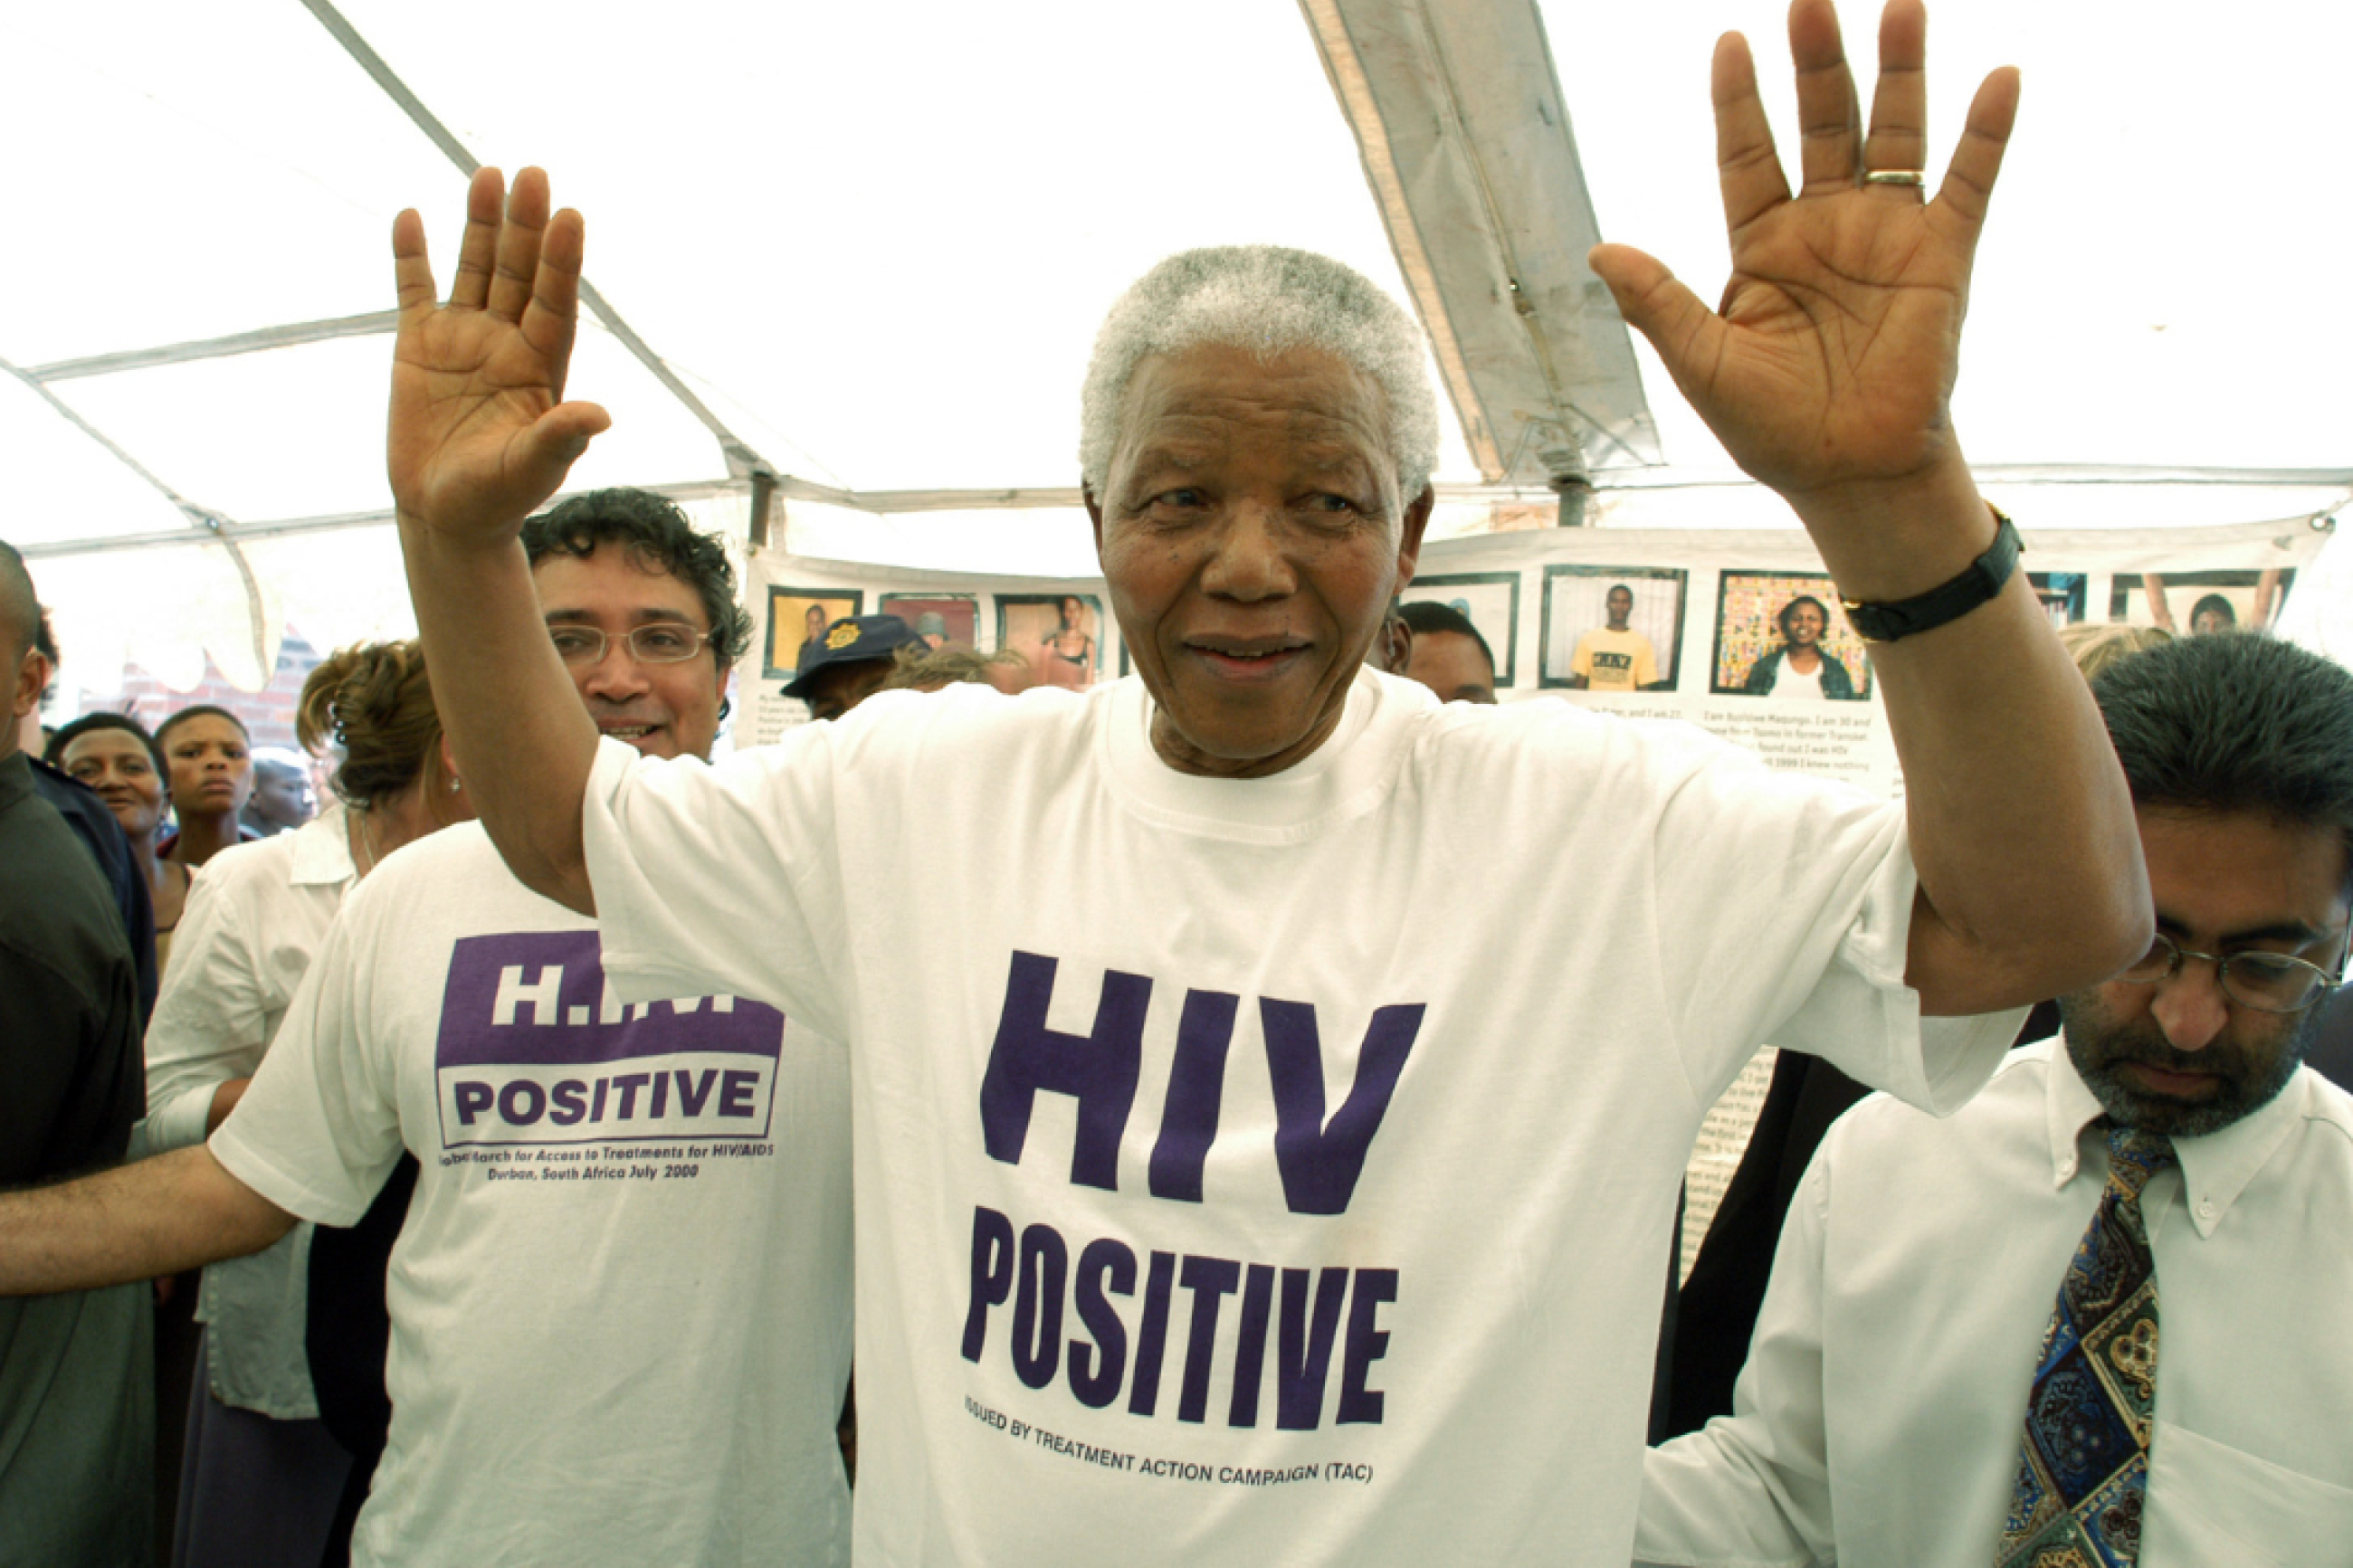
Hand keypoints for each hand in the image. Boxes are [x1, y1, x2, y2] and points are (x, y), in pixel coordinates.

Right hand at [389, 167, 610, 542]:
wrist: (447, 515)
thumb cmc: (499, 499)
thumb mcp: (531, 470)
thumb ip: (560, 439)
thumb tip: (601, 416)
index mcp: (540, 367)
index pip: (555, 303)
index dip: (563, 262)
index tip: (570, 216)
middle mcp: (506, 343)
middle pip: (519, 273)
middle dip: (526, 226)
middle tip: (533, 173)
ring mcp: (463, 340)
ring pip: (474, 269)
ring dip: (481, 225)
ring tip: (488, 173)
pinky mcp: (419, 346)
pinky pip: (415, 291)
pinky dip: (412, 256)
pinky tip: (412, 217)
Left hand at [1590, 0, 2015, 502]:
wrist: (1849, 474)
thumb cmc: (1771, 427)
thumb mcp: (1704, 364)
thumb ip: (1661, 304)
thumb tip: (1602, 252)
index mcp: (1763, 244)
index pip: (1746, 153)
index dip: (1738, 101)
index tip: (1729, 43)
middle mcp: (1826, 225)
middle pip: (1822, 123)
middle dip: (1817, 63)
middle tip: (1809, 0)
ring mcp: (1887, 235)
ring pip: (1894, 133)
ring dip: (1899, 70)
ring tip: (1901, 4)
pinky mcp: (1942, 259)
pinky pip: (1968, 183)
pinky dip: (1986, 133)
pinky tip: (2001, 77)